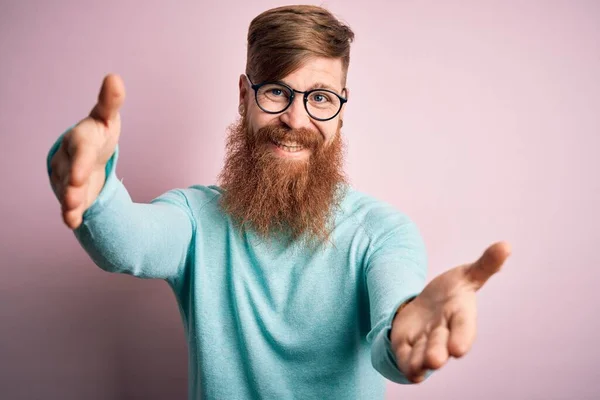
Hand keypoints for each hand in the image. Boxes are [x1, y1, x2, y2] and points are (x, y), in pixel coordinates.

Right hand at [50, 74, 124, 228]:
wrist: (86, 153)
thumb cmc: (98, 133)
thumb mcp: (106, 117)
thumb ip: (110, 101)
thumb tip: (114, 77)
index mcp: (80, 139)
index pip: (80, 148)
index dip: (80, 161)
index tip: (81, 175)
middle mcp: (68, 158)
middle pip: (70, 170)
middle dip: (73, 181)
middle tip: (75, 190)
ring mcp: (66, 176)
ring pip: (66, 190)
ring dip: (70, 201)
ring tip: (72, 213)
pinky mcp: (70, 193)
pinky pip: (69, 205)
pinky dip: (71, 214)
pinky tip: (72, 223)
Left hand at [390, 241, 510, 382]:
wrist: (427, 306)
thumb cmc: (451, 292)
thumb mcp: (465, 276)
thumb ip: (484, 266)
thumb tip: (506, 245)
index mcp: (460, 317)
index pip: (463, 328)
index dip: (462, 338)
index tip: (459, 350)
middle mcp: (444, 334)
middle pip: (440, 345)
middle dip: (437, 352)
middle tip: (436, 360)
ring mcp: (425, 342)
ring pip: (423, 356)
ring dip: (421, 361)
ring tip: (420, 366)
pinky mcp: (407, 346)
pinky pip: (406, 359)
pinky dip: (408, 365)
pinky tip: (410, 372)